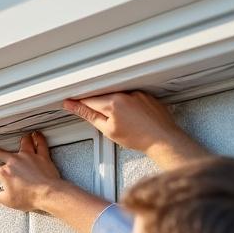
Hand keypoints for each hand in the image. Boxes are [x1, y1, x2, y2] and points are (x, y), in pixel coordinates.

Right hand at [0, 130, 109, 232]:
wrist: (48, 194)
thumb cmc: (29, 197)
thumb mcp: (6, 200)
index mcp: (4, 173)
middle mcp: (14, 161)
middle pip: (0, 153)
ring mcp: (28, 157)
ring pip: (22, 144)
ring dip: (19, 140)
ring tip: (18, 138)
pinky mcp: (42, 156)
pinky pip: (40, 144)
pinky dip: (38, 138)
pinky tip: (36, 134)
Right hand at [62, 90, 207, 169]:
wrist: (162, 139)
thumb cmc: (139, 138)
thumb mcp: (108, 130)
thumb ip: (89, 115)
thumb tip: (74, 107)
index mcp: (113, 102)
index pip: (88, 99)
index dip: (78, 102)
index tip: (70, 103)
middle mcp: (125, 93)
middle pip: (102, 95)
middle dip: (96, 104)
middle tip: (100, 119)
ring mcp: (137, 93)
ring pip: (116, 95)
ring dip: (112, 103)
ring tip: (120, 121)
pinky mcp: (146, 95)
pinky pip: (129, 96)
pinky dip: (126, 104)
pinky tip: (130, 117)